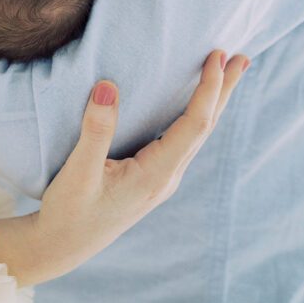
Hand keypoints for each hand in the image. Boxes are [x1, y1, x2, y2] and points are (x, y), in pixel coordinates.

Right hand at [31, 50, 247, 281]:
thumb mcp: (78, 171)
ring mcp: (160, 178)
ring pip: (195, 134)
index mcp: (155, 174)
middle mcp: (166, 176)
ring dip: (212, 102)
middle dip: (224, 91)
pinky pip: (182, 139)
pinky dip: (194, 114)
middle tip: (242, 58)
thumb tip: (109, 86)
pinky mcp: (149, 177)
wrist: (62, 245)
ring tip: (226, 74)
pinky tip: (192, 106)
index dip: (208, 89)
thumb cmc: (69, 211)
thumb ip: (95, 130)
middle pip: (205, 127)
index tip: (216, 57)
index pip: (194, 124)